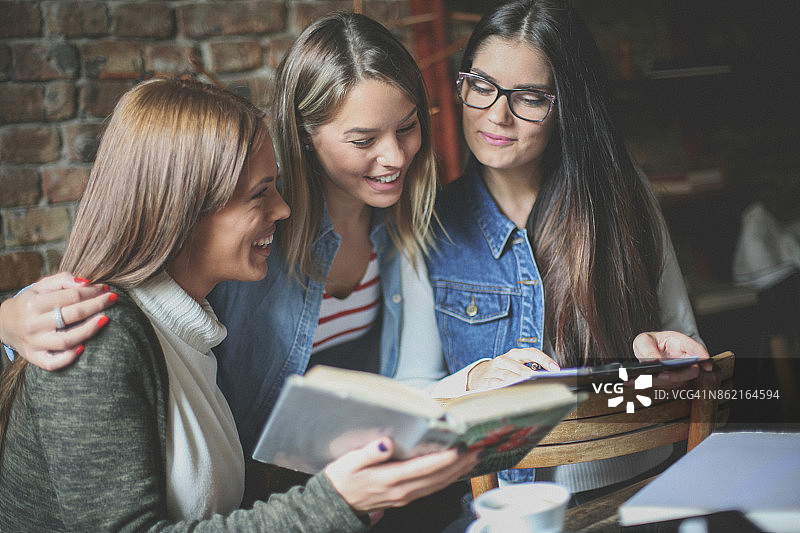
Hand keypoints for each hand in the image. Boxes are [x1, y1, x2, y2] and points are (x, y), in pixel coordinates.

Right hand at [0, 272, 116, 370]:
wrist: (4, 323)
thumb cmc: (30, 302)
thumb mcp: (40, 287)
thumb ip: (62, 280)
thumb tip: (86, 282)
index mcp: (34, 304)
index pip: (71, 296)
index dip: (92, 291)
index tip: (106, 289)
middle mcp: (33, 324)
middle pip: (72, 315)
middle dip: (97, 305)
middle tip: (113, 299)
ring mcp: (34, 343)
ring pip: (67, 340)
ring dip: (89, 330)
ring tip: (105, 319)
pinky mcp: (35, 357)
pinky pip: (53, 363)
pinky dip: (68, 358)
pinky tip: (83, 348)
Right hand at [325, 438, 479, 520]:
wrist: (336, 503)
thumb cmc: (343, 479)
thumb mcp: (349, 462)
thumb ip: (368, 453)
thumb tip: (386, 443)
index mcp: (390, 479)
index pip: (424, 468)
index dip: (445, 458)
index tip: (461, 447)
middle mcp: (402, 490)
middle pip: (438, 477)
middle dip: (460, 463)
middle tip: (478, 448)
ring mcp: (405, 495)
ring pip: (438, 484)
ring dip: (458, 471)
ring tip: (474, 457)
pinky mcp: (406, 497)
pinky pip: (432, 488)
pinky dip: (447, 479)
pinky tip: (456, 470)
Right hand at [467, 348, 559, 390]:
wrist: (478, 375)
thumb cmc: (502, 370)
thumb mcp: (515, 365)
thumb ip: (530, 368)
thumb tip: (549, 377)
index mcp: (514, 354)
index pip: (532, 353)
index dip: (545, 360)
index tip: (556, 369)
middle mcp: (505, 360)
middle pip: (521, 368)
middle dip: (531, 376)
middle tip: (541, 381)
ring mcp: (495, 370)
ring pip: (510, 377)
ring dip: (520, 383)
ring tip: (528, 388)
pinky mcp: (487, 381)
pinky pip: (498, 386)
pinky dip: (506, 389)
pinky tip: (512, 392)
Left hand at [633, 331, 710, 386]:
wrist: (644, 351)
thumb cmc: (649, 342)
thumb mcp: (644, 340)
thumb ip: (649, 350)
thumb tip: (654, 363)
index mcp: (682, 345)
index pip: (698, 351)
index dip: (705, 358)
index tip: (707, 365)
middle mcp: (684, 361)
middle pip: (690, 372)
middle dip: (676, 376)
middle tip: (661, 376)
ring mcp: (678, 373)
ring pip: (674, 382)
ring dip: (657, 382)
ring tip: (638, 380)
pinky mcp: (668, 382)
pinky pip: (660, 386)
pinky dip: (645, 384)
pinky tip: (630, 382)